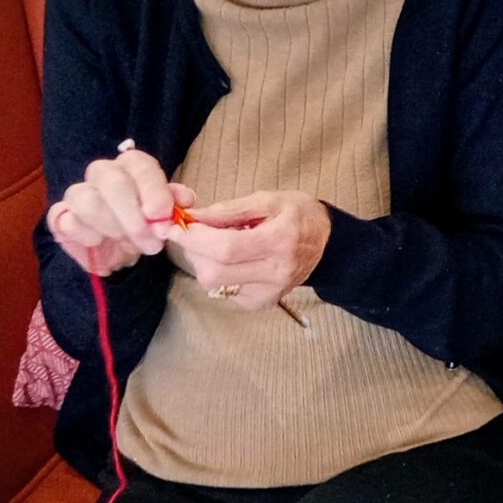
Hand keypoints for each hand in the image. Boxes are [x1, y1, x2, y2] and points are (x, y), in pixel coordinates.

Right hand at [46, 149, 195, 275]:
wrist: (122, 248)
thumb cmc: (146, 224)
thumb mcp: (166, 215)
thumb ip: (176, 203)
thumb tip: (185, 198)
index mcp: (133, 165)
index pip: (141, 167)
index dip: (154, 194)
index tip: (163, 223)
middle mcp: (103, 172)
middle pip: (113, 183)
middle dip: (134, 219)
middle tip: (151, 244)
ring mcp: (78, 192)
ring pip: (87, 201)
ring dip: (113, 230)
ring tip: (129, 247)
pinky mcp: (60, 215)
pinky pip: (67, 222)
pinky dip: (88, 239)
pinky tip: (102, 246)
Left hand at [166, 190, 331, 310]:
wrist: (327, 243)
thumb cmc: (297, 214)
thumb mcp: (267, 199)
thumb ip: (229, 210)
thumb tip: (193, 217)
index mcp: (279, 241)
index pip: (226, 248)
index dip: (195, 238)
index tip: (175, 225)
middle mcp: (275, 273)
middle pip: (215, 271)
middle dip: (194, 250)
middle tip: (192, 231)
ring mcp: (268, 293)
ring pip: (215, 284)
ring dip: (203, 261)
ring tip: (216, 241)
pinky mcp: (261, 303)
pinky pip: (224, 290)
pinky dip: (218, 271)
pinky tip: (231, 258)